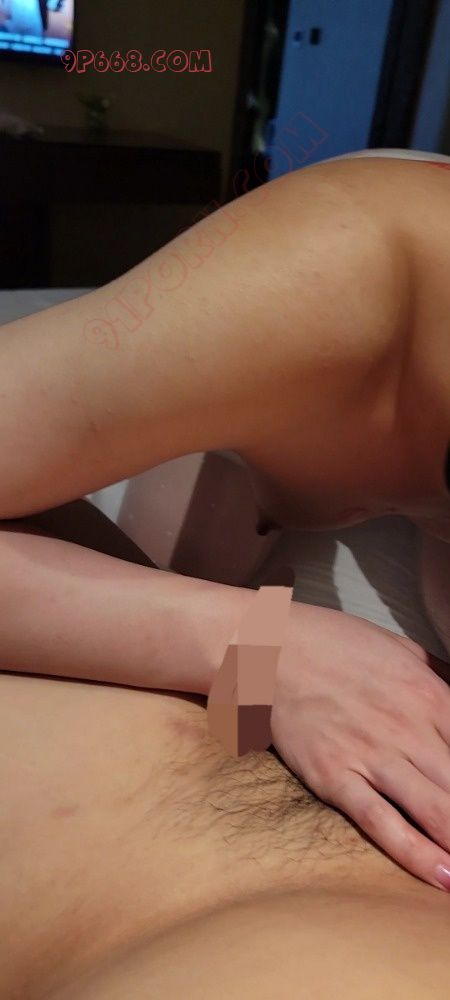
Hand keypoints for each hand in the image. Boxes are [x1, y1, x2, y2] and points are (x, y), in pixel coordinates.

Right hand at [270, 602, 449, 889]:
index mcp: (429, 693)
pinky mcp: (334, 776)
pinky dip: (416, 854)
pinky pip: (381, 822)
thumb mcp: (400, 647)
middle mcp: (407, 727)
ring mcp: (370, 754)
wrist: (267, 646)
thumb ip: (440, 676)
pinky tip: (442, 877)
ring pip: (436, 810)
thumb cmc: (333, 643)